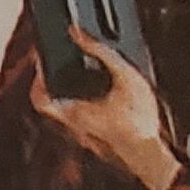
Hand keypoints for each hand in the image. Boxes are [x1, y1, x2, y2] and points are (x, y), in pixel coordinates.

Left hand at [33, 33, 177, 189]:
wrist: (151, 156)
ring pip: (66, 112)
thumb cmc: (140, 120)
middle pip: (51, 102)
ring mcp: (85, 136)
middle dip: (53, 80)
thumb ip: (101, 51)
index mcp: (74, 112)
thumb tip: (78, 33)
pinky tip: (102, 95)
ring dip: (69, 92)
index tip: (43, 60)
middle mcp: (74, 127)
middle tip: (61, 62)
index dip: (37, 76)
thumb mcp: (125, 75)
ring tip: (82, 73)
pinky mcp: (97, 140)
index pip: (39, 96)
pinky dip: (84, 104)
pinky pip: (81, 120)